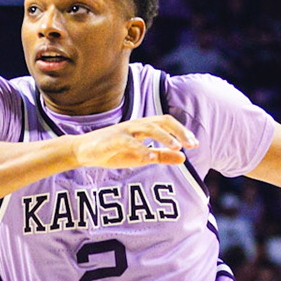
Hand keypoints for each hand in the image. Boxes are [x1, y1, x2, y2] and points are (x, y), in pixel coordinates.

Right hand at [71, 115, 197, 168]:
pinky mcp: (113, 140)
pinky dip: (142, 150)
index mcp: (145, 127)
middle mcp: (137, 125)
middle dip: (179, 132)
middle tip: (192, 145)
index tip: (195, 144)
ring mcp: (125, 131)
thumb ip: (162, 156)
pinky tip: (152, 158)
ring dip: (164, 138)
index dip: (182, 131)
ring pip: (148, 128)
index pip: (168, 123)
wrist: (85, 151)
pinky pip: (130, 143)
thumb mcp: (142, 157)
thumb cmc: (114, 152)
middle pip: (162, 121)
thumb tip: (184, 158)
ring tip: (177, 147)